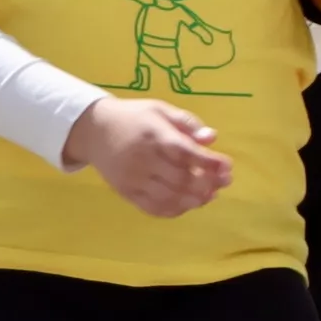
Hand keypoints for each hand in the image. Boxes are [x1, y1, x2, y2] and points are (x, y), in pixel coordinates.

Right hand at [62, 96, 233, 217]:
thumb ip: (187, 123)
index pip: (186, 153)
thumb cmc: (133, 117)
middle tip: (225, 182)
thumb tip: (212, 138)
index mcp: (153, 134)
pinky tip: (188, 204)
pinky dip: (175, 210)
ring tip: (210, 195)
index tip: (227, 165)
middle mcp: (143, 158)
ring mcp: (133, 178)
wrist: (93, 131)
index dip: (210, 162)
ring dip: (195, 200)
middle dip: (208, 183)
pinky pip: (153, 208)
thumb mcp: (160, 109)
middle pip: (181, 179)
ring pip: (169, 197)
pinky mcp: (126, 192)